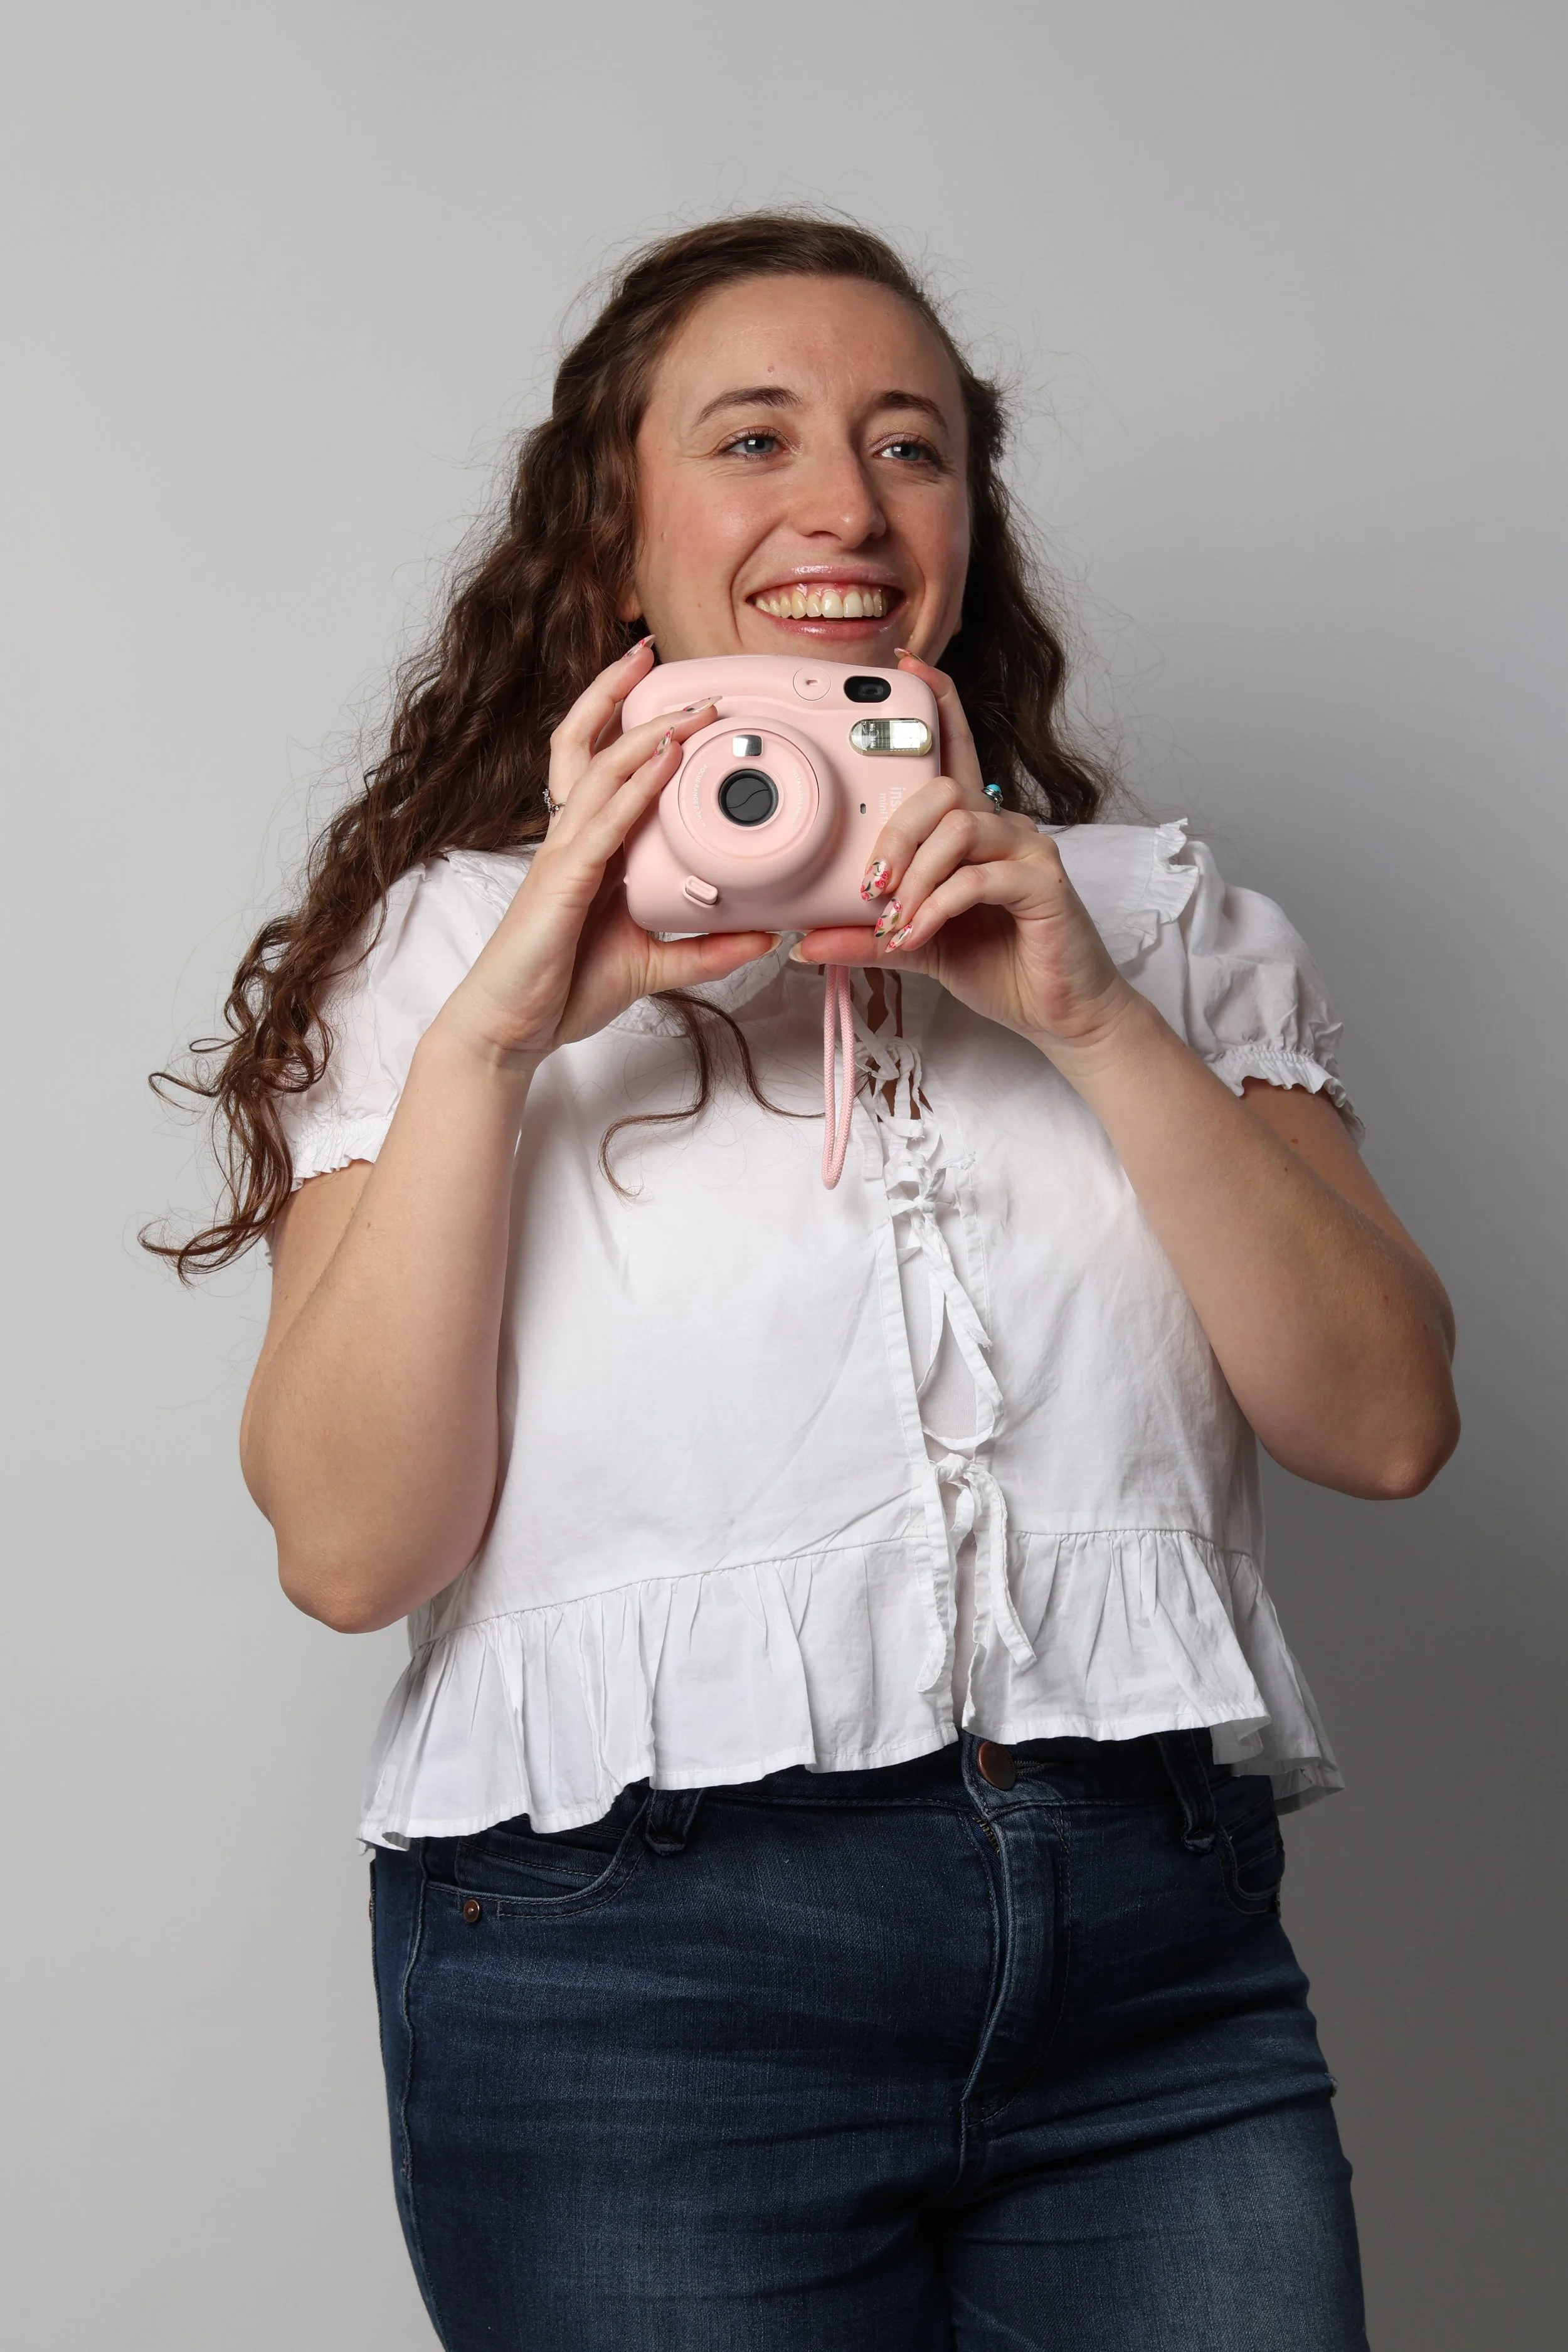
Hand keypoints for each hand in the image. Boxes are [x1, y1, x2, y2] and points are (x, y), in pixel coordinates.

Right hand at [438, 640, 776, 1063]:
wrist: (512, 1030)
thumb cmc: (563, 988)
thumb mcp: (654, 964)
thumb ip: (707, 949)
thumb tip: (763, 935)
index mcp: (587, 848)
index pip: (601, 765)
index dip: (626, 721)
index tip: (667, 690)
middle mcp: (570, 839)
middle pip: (585, 743)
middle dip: (615, 693)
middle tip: (651, 652)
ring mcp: (562, 856)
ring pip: (598, 771)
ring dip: (642, 730)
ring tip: (683, 701)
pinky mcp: (562, 883)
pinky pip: (602, 823)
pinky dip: (636, 787)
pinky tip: (664, 762)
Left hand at [796, 656, 1137, 1063]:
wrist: (1059, 1013)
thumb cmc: (998, 966)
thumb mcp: (918, 946)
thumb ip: (868, 938)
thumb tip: (806, 941)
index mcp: (977, 830)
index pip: (957, 752)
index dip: (938, 704)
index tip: (906, 666)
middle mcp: (1006, 827)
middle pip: (943, 790)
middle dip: (895, 835)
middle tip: (870, 887)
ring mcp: (1030, 851)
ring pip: (961, 827)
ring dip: (916, 875)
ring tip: (896, 921)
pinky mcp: (1046, 885)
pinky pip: (980, 877)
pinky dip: (939, 906)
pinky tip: (920, 933)